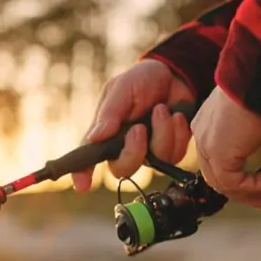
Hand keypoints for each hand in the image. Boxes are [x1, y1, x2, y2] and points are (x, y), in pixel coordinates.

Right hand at [71, 59, 194, 191]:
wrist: (175, 75)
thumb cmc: (142, 80)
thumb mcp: (122, 88)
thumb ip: (110, 113)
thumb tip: (94, 138)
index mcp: (106, 132)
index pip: (88, 157)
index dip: (82, 173)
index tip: (82, 185)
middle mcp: (124, 146)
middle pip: (123, 169)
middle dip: (133, 152)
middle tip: (140, 128)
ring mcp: (148, 151)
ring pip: (154, 162)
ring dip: (161, 133)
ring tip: (162, 109)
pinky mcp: (170, 150)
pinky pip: (174, 155)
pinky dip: (177, 132)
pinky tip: (176, 115)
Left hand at [191, 86, 260, 211]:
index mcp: (211, 127)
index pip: (220, 164)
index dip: (243, 183)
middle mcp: (203, 135)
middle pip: (218, 178)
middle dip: (246, 195)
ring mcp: (207, 144)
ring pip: (224, 184)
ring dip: (254, 192)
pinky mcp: (217, 152)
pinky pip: (233, 183)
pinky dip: (256, 187)